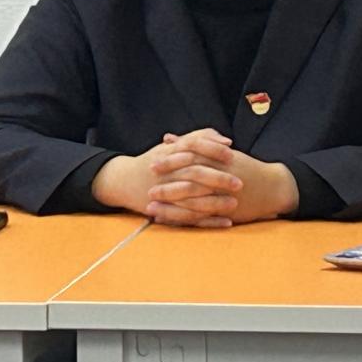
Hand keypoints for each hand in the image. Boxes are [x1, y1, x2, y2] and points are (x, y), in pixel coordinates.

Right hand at [91, 129, 239, 224]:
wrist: (122, 181)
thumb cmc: (153, 160)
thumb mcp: (171, 146)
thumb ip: (197, 138)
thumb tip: (226, 140)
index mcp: (169, 153)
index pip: (193, 146)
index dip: (212, 149)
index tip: (231, 153)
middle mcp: (166, 172)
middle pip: (194, 173)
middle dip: (217, 178)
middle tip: (239, 182)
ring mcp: (164, 192)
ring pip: (192, 198)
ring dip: (214, 202)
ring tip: (234, 203)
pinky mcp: (164, 210)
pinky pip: (188, 218)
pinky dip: (208, 221)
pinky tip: (225, 222)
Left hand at [147, 131, 298, 227]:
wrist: (274, 187)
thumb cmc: (246, 168)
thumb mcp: (223, 152)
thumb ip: (194, 144)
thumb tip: (168, 138)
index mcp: (219, 158)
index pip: (191, 156)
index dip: (171, 160)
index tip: (152, 163)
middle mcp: (220, 175)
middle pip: (190, 178)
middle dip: (167, 183)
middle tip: (148, 188)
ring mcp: (223, 194)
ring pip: (193, 200)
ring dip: (170, 205)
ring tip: (150, 207)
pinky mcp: (226, 211)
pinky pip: (202, 216)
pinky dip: (184, 219)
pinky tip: (169, 221)